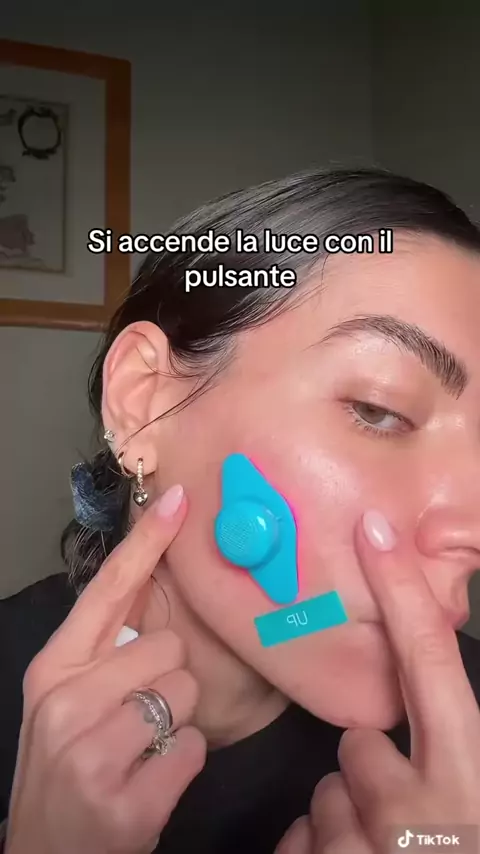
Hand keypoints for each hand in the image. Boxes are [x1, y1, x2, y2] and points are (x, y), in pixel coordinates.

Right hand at [5, 485, 205, 853]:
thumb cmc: (63, 769)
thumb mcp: (65, 703)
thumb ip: (103, 654)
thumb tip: (153, 600)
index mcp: (53, 668)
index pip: (106, 590)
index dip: (146, 542)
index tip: (179, 501)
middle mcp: (67, 702)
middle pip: (167, 646)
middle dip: (168, 678)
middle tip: (138, 717)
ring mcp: (93, 754)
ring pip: (185, 692)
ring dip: (177, 722)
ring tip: (141, 750)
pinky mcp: (127, 802)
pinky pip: (195, 747)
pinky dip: (183, 763)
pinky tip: (150, 782)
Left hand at [277, 510, 479, 853]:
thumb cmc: (453, 847)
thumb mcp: (462, 803)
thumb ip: (435, 760)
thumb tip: (377, 739)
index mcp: (469, 780)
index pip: (434, 668)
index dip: (405, 595)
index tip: (374, 527)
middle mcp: (425, 811)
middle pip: (359, 749)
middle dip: (366, 775)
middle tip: (390, 817)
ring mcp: (368, 846)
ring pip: (324, 802)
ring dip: (341, 828)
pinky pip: (297, 844)